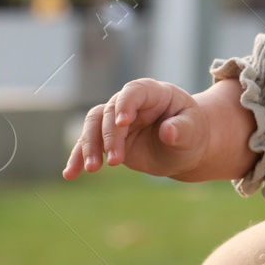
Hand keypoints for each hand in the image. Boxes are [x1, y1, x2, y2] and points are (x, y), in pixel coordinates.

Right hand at [62, 77, 253, 182]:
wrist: (183, 147)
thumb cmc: (191, 133)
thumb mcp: (193, 131)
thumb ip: (182, 129)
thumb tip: (168, 132)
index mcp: (154, 93)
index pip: (135, 90)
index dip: (127, 104)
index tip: (123, 122)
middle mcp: (131, 103)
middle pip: (110, 111)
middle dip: (110, 136)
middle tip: (116, 161)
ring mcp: (116, 120)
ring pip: (93, 125)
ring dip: (89, 146)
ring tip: (92, 169)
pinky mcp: (107, 138)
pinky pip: (88, 143)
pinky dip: (78, 157)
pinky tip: (71, 173)